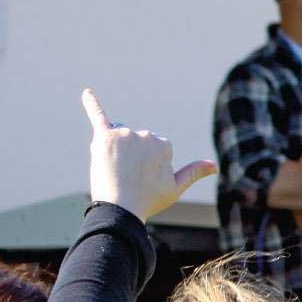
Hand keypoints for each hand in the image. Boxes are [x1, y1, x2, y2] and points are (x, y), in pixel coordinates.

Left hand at [82, 89, 216, 221]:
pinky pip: (97, 117)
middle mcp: (144, 134)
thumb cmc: (148, 200)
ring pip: (119, 138)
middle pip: (134, 143)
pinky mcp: (103, 138)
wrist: (120, 209)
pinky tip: (86, 92)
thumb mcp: (175, 188)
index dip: (148, 167)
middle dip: (131, 159)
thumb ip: (193, 172)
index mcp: (163, 143)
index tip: (145, 180)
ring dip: (116, 152)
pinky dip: (91, 104)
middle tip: (128, 178)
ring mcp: (123, 134)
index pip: (153, 150)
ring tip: (115, 171)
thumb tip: (214, 165)